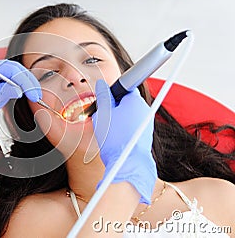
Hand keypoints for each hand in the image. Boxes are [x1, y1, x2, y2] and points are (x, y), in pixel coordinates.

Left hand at [0, 58, 41, 139]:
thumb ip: (6, 91)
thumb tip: (20, 90)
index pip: (13, 69)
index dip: (27, 81)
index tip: (34, 93)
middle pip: (12, 72)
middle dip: (22, 86)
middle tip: (32, 97)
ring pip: (6, 80)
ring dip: (7, 93)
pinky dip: (0, 95)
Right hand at [92, 80, 156, 203]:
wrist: (127, 165)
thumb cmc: (115, 140)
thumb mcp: (102, 114)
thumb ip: (102, 96)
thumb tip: (102, 85)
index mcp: (136, 100)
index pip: (124, 88)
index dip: (112, 94)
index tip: (105, 102)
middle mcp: (145, 110)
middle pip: (126, 102)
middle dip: (115, 108)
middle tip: (104, 118)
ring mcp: (147, 123)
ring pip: (129, 115)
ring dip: (119, 119)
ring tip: (110, 131)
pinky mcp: (146, 135)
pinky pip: (132, 127)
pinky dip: (124, 130)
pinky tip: (116, 139)